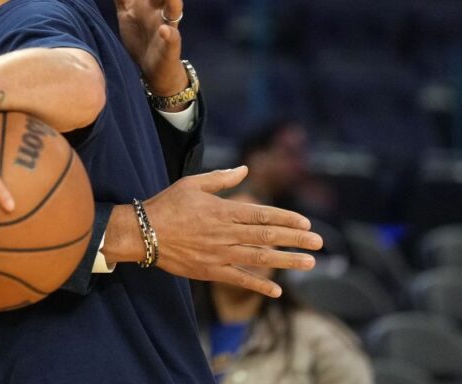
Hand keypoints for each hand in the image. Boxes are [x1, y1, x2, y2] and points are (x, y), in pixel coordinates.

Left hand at [102, 0, 186, 96]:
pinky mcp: (171, 46)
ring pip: (173, 7)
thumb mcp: (126, 10)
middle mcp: (159, 9)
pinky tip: (165, 30)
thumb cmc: (141, 35)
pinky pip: (173, 39)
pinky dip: (170, 34)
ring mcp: (168, 26)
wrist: (152, 69)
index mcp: (147, 0)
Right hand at [121, 167, 323, 296]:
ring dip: (286, 261)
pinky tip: (276, 291)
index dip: (285, 219)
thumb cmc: (166, 205)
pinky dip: (258, 286)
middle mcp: (224, 233)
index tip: (305, 222)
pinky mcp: (209, 271)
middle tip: (319, 242)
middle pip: (266, 237)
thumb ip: (221, 179)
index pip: (261, 215)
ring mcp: (218, 254)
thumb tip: (245, 170)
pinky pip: (238, 279)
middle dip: (295, 240)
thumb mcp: (192, 184)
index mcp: (222, 211)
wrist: (142, 233)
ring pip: (258, 259)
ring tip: (309, 263)